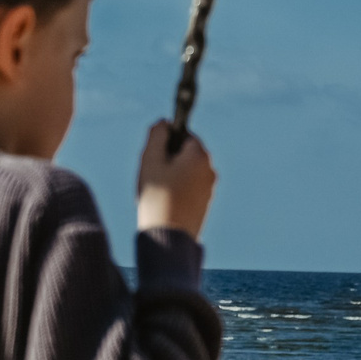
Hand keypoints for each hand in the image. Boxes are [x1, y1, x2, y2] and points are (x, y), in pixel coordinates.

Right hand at [138, 121, 216, 236]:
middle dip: (168, 159)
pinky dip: (177, 190)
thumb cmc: (157, 197)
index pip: (184, 135)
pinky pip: (189, 188)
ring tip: (157, 192)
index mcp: (200, 155)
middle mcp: (210, 169)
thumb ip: (156, 136)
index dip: (166, 141)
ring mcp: (210, 188)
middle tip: (153, 174)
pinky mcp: (206, 203)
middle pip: (186, 154)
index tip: (154, 155)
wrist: (169, 236)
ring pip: (186, 171)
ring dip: (171, 175)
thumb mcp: (150, 160)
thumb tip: (163, 123)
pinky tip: (165, 202)